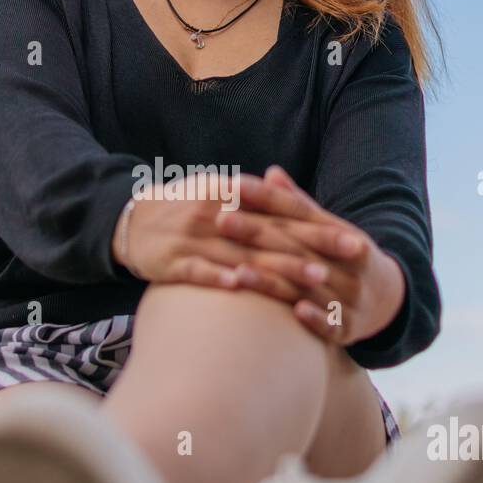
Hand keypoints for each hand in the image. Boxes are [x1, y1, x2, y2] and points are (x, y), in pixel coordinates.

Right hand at [111, 171, 329, 290]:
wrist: (129, 221)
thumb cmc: (183, 208)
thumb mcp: (218, 194)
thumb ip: (253, 198)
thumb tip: (290, 196)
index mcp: (230, 195)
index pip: (282, 212)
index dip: (318, 226)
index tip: (352, 238)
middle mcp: (215, 215)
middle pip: (270, 234)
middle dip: (311, 247)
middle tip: (347, 258)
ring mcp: (193, 239)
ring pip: (242, 256)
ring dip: (278, 268)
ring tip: (311, 279)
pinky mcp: (172, 263)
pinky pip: (199, 273)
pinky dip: (220, 279)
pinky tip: (243, 288)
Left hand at [212, 165, 406, 346]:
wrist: (389, 299)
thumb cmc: (343, 256)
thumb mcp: (329, 229)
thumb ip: (299, 206)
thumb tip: (271, 172)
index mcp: (342, 233)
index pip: (299, 212)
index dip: (267, 198)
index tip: (235, 186)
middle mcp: (348, 263)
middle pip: (297, 247)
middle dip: (258, 234)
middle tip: (222, 221)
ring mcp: (350, 296)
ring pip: (308, 286)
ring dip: (273, 280)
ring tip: (238, 271)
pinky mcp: (349, 328)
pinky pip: (333, 324)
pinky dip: (317, 318)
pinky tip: (297, 312)